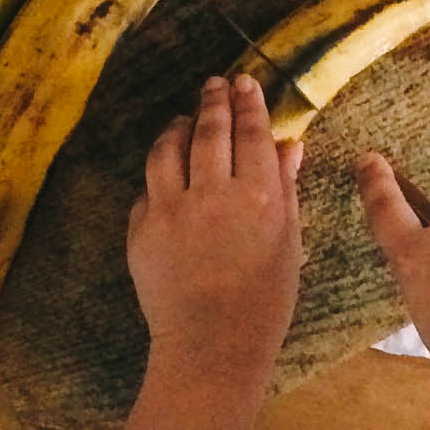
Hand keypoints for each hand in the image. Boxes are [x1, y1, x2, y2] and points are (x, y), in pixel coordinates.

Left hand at [127, 75, 304, 393]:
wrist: (211, 347)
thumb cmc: (264, 302)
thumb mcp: (288, 243)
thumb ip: (285, 189)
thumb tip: (289, 143)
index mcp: (257, 196)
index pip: (252, 133)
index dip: (248, 103)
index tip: (245, 83)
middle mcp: (212, 193)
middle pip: (209, 131)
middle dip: (213, 101)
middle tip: (214, 84)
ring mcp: (170, 209)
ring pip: (167, 150)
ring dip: (177, 128)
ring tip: (183, 120)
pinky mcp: (140, 229)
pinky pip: (147, 188)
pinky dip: (159, 174)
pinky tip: (166, 171)